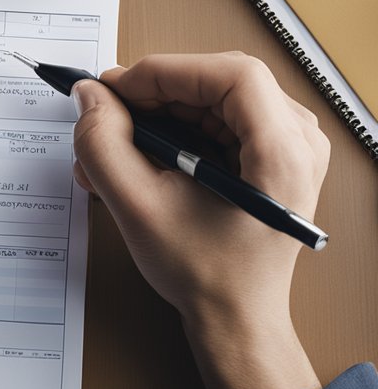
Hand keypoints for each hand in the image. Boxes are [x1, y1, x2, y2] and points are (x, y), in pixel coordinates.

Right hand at [71, 52, 329, 388]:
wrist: (235, 316)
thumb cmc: (205, 274)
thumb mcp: (138, 207)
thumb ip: (104, 145)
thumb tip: (90, 97)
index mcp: (282, 153)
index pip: (227, 75)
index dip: (165, 72)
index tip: (118, 89)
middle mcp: (298, 143)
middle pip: (219, 81)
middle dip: (156, 93)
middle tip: (110, 112)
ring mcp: (289, 148)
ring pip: (214, 98)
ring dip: (160, 113)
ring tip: (117, 143)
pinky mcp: (270, 155)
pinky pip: (219, 118)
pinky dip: (175, 129)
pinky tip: (140, 153)